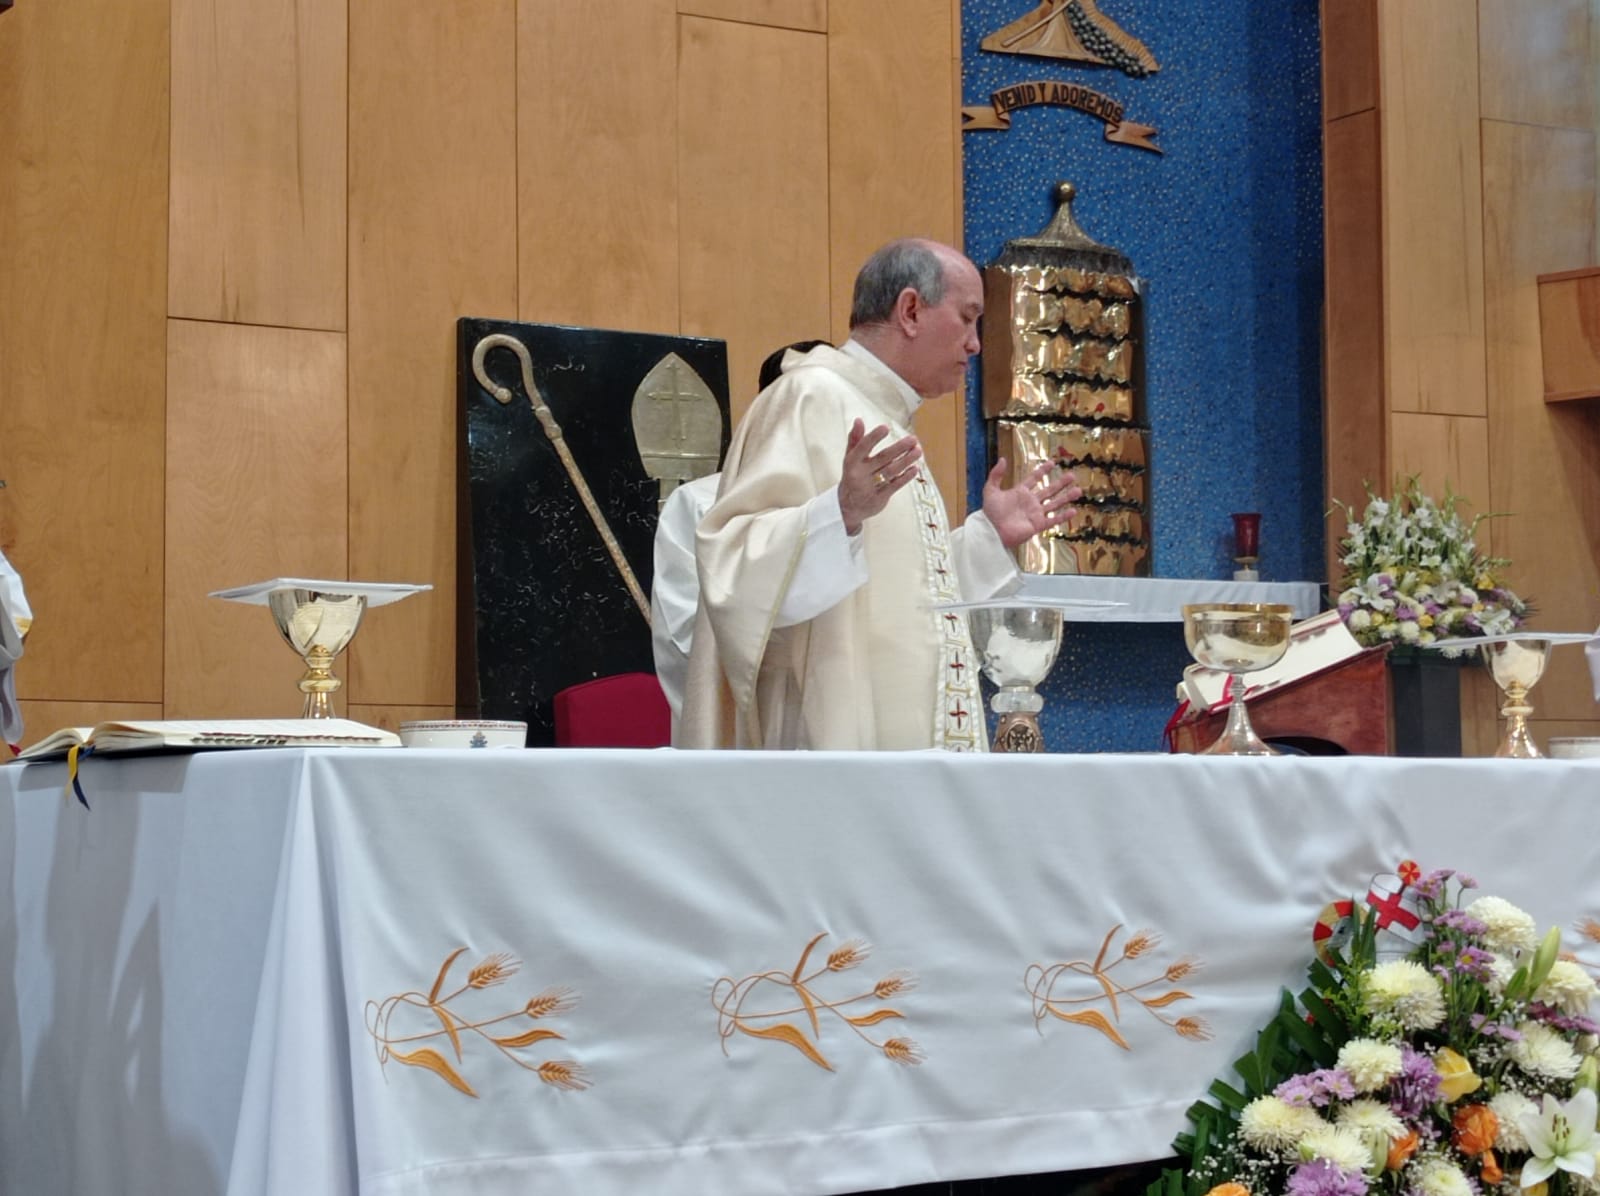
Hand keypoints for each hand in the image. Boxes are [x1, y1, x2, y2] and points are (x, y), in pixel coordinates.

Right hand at [837, 419, 921, 534]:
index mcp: (852, 462)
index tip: (885, 428)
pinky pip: (895, 486)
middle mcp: (860, 474)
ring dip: (906, 461)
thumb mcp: (850, 458)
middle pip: (882, 459)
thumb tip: (858, 420)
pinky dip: (905, 477)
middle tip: (913, 439)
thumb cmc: (852, 476)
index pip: (862, 447)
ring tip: (918, 451)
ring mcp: (870, 487)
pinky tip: (915, 468)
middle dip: (899, 448)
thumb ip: (855, 439)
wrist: (846, 507)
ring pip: (891, 471)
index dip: (873, 438)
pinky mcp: (879, 498)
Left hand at [982, 457, 1081, 547]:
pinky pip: (1053, 520)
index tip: (1053, 463)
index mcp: (1020, 492)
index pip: (1034, 478)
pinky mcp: (1037, 525)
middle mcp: (1030, 502)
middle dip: (1061, 483)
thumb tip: (1003, 459)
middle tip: (1072, 475)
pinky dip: (1063, 516)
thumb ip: (996, 474)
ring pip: (1054, 503)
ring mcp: (1035, 513)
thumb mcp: (990, 490)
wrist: (991, 531)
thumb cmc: (989, 513)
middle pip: (1049, 490)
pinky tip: (1073, 511)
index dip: (1043, 470)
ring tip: (1078, 490)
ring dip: (1066, 497)